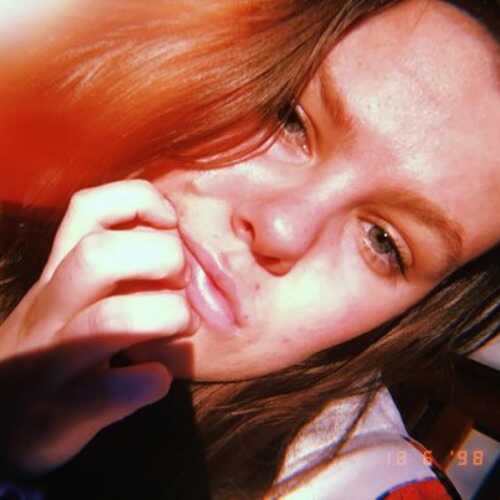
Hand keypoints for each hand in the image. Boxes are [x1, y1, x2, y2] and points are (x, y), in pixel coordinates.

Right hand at [0, 180, 195, 474]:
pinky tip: (157, 379)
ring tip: (183, 325)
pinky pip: (111, 392)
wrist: (0, 420)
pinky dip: (149, 381)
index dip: (138, 201)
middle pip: (98, 256)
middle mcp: (49, 309)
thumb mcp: (73, 294)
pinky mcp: (61, 413)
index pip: (88, 209)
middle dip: (160, 257)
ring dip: (165, 315)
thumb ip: (114, 264)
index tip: (172, 221)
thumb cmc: (56, 346)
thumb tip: (177, 237)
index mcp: (58, 274)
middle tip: (183, 281)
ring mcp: (51, 361)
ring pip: (109, 320)